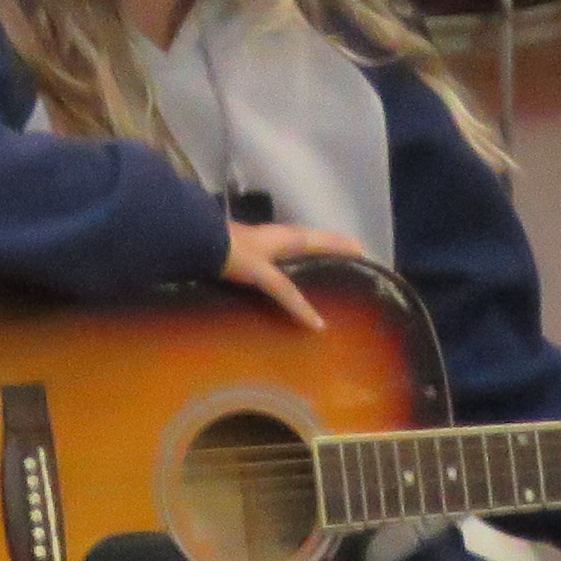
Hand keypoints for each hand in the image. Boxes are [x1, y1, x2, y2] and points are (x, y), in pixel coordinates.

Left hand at [215, 219, 363, 330]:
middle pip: (310, 240)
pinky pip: (276, 258)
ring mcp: (262, 243)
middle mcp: (278, 237)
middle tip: (347, 257)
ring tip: (321, 266)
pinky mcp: (248, 253)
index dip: (342, 246)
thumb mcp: (265, 275)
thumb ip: (289, 296)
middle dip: (329, 248)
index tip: (362, 251)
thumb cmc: (234, 254)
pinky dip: (287, 265)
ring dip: (309, 254)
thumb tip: (318, 323)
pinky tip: (284, 275)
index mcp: (287, 237)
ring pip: (294, 247)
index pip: (323, 241)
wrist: (197, 242)